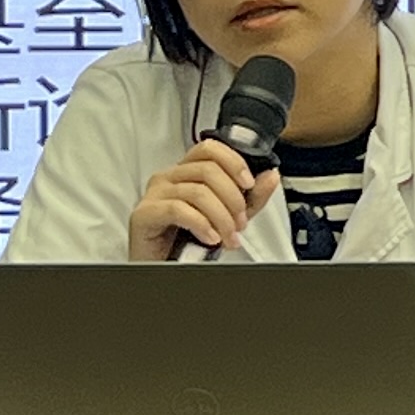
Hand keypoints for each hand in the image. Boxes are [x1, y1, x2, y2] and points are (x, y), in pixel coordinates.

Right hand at [128, 138, 278, 263]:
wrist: (165, 266)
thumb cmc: (189, 240)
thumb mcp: (229, 216)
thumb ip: (251, 197)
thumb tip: (270, 176)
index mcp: (187, 172)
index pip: (210, 148)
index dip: (233, 162)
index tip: (249, 184)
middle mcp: (169, 177)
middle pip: (208, 170)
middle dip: (233, 198)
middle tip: (240, 223)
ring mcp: (154, 194)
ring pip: (198, 191)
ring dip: (221, 217)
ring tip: (227, 237)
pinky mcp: (144, 213)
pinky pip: (178, 210)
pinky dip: (201, 224)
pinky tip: (210, 237)